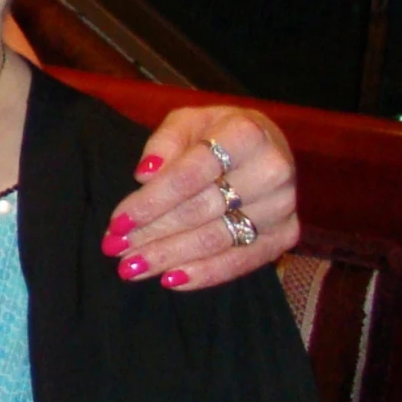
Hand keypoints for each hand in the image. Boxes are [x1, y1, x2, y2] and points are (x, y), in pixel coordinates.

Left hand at [100, 105, 299, 290]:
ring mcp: (283, 206)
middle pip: (200, 211)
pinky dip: (205, 274)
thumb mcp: (187, 121)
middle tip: (115, 250)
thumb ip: (164, 142)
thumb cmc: (216, 133)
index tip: (117, 222)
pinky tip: (170, 279)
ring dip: (169, 258)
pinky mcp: (286, 234)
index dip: (151, 201)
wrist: (264, 144)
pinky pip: (242, 262)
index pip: (189, 175)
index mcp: (245, 133)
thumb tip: (145, 175)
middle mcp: (272, 170)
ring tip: (132, 267)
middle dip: (152, 233)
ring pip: (216, 240)